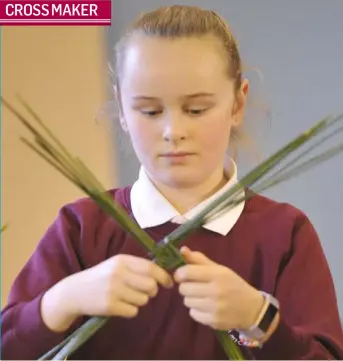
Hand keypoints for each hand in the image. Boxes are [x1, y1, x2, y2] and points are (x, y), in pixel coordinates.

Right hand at [42, 254, 172, 331]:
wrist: (74, 291)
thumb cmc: (101, 277)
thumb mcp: (116, 265)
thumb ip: (136, 267)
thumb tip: (162, 274)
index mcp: (122, 260)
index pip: (150, 268)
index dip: (163, 276)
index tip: (169, 283)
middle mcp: (118, 273)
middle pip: (150, 285)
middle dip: (152, 291)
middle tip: (146, 292)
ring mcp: (113, 290)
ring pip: (143, 300)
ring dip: (140, 301)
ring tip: (127, 297)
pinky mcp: (110, 306)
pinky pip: (133, 311)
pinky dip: (130, 310)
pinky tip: (120, 305)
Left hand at [174, 247, 263, 330]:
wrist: (252, 308)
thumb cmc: (233, 284)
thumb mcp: (219, 269)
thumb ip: (199, 259)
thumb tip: (182, 250)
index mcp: (218, 274)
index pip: (187, 272)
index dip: (179, 273)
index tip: (181, 275)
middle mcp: (216, 291)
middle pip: (184, 288)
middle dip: (186, 286)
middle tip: (194, 286)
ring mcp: (215, 308)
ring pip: (187, 302)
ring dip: (191, 298)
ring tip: (202, 297)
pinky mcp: (214, 321)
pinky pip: (193, 314)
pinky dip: (196, 311)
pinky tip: (206, 307)